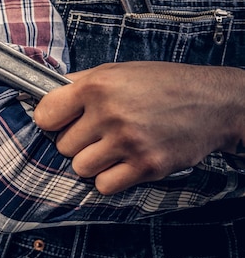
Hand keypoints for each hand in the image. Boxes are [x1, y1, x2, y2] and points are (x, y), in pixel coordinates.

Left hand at [33, 62, 244, 194]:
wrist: (212, 102)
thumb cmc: (162, 84)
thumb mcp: (117, 71)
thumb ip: (79, 83)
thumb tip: (45, 96)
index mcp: (97, 86)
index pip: (45, 115)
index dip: (51, 120)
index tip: (60, 121)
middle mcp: (110, 114)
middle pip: (63, 146)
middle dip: (76, 141)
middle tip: (98, 132)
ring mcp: (128, 142)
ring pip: (80, 168)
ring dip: (92, 162)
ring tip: (112, 147)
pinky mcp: (146, 166)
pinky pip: (104, 186)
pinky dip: (110, 178)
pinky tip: (124, 161)